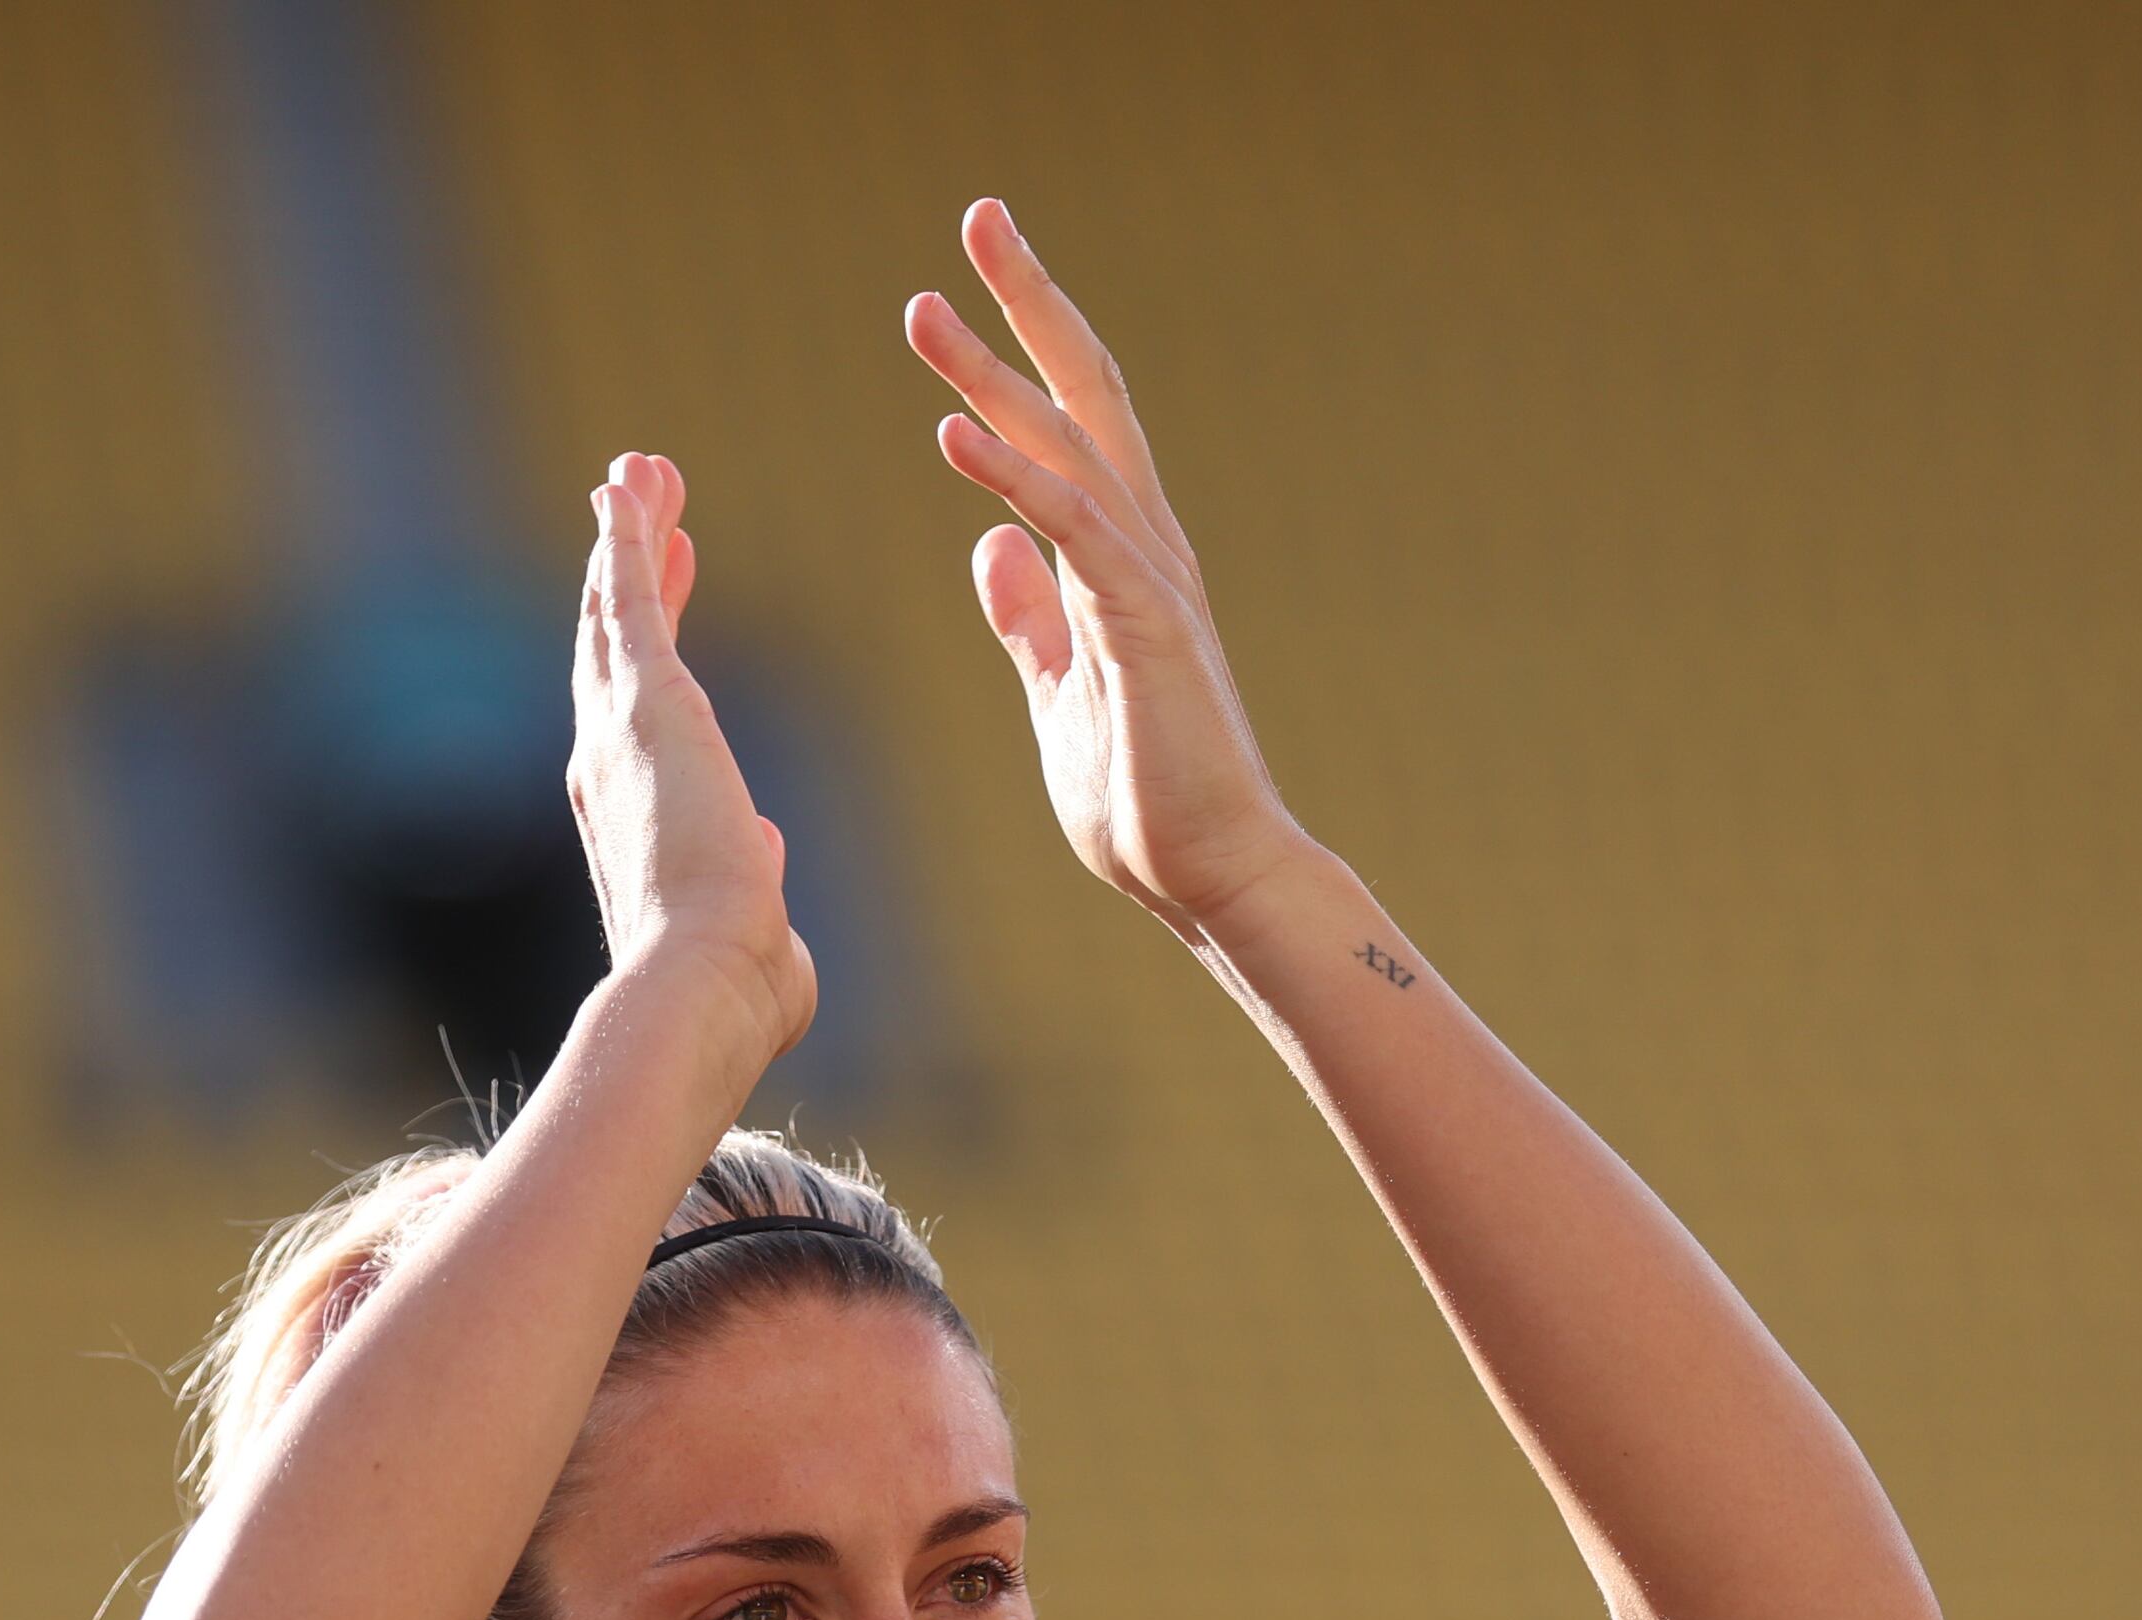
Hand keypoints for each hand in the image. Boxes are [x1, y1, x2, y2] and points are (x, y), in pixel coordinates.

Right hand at [567, 451, 815, 1062]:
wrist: (700, 991)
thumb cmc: (737, 995)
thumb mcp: (759, 928)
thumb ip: (758, 887)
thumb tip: (767, 851)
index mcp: (632, 823)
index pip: (636, 713)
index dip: (647, 642)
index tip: (670, 587)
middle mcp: (605, 770)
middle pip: (611, 646)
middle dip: (627, 570)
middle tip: (637, 504)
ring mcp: (615, 733)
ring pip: (615, 611)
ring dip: (626, 537)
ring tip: (639, 471)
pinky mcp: (643, 706)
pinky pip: (626, 600)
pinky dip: (624, 541)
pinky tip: (629, 488)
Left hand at [908, 201, 1311, 938]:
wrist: (1215, 880)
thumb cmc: (1147, 801)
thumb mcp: (1061, 696)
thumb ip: (1031, 621)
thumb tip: (988, 549)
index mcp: (1120, 559)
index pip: (1071, 423)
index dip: (1023, 345)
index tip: (971, 281)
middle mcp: (1143, 548)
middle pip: (1083, 394)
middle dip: (1028, 303)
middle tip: (978, 218)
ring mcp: (1149, 581)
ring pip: (1069, 445)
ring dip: (993, 373)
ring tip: (926, 309)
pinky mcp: (1143, 628)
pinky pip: (1070, 531)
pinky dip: (1012, 475)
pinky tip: (952, 432)